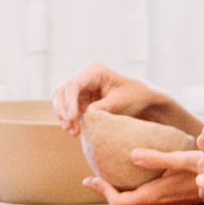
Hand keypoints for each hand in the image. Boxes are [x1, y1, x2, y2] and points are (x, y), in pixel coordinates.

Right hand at [52, 63, 196, 137]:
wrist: (142, 99)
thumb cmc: (134, 96)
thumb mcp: (120, 102)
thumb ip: (103, 107)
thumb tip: (86, 114)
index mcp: (94, 71)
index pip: (73, 84)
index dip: (69, 101)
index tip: (72, 118)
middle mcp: (84, 78)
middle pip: (61, 90)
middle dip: (62, 109)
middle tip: (68, 127)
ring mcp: (81, 89)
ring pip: (61, 100)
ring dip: (64, 116)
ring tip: (73, 132)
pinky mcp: (81, 100)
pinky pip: (68, 110)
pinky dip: (70, 120)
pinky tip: (75, 132)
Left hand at [95, 146, 203, 204]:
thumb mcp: (181, 158)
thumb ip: (156, 158)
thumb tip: (131, 154)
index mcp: (154, 196)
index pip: (118, 202)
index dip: (102, 191)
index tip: (89, 179)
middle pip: (121, 203)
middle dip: (105, 191)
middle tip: (91, 178)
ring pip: (132, 202)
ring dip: (117, 191)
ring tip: (105, 176)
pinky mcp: (167, 204)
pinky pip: (142, 200)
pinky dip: (130, 191)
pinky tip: (130, 179)